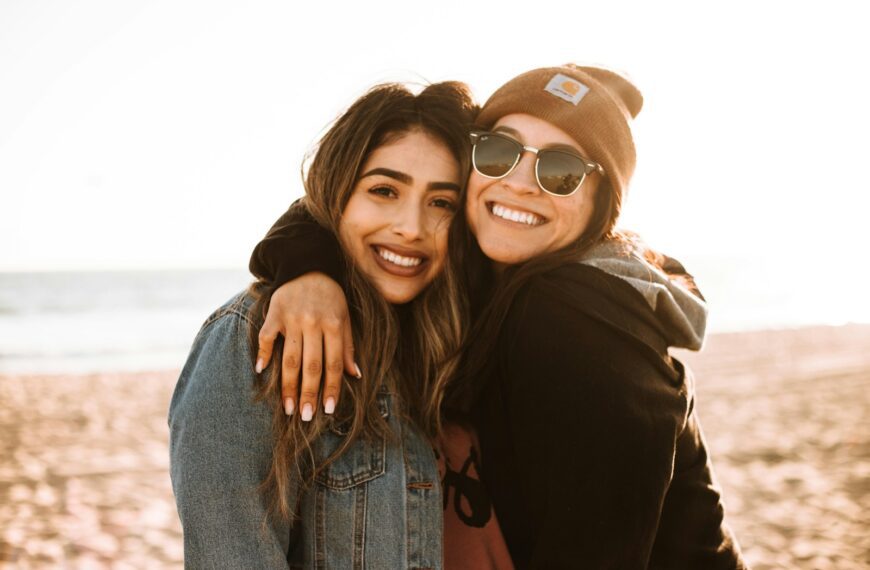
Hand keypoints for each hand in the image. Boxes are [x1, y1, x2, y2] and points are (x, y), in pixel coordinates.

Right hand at [255, 273, 359, 420]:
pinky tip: (261, 372)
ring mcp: (291, 318)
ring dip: (287, 385)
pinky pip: (266, 336)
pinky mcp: (274, 313)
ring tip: (287, 408)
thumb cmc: (330, 296)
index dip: (331, 388)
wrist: (307, 265)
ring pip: (289, 357)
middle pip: (310, 365)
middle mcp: (313, 323)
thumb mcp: (344, 317)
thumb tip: (355, 375)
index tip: (328, 409)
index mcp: (333, 325)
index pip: (333, 363)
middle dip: (308, 393)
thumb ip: (347, 346)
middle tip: (306, 417)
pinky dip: (262, 353)